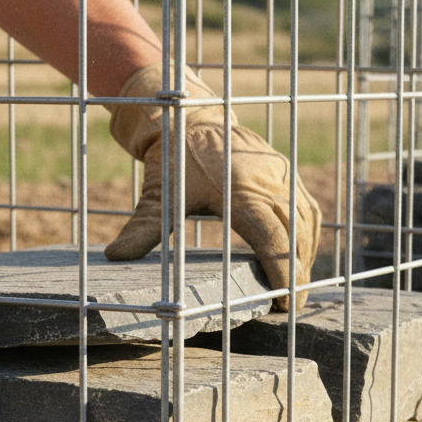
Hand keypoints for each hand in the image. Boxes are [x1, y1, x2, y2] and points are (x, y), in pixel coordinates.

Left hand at [105, 66, 321, 311]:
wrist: (192, 116)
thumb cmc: (173, 158)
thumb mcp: (158, 193)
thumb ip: (142, 227)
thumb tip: (115, 256)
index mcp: (239, 190)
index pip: (272, 239)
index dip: (283, 273)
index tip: (284, 302)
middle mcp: (267, 181)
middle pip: (296, 235)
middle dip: (298, 273)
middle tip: (292, 305)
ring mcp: (281, 174)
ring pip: (306, 222)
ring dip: (306, 255)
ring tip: (296, 285)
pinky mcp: (286, 171)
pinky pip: (306, 207)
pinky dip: (307, 234)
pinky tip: (299, 255)